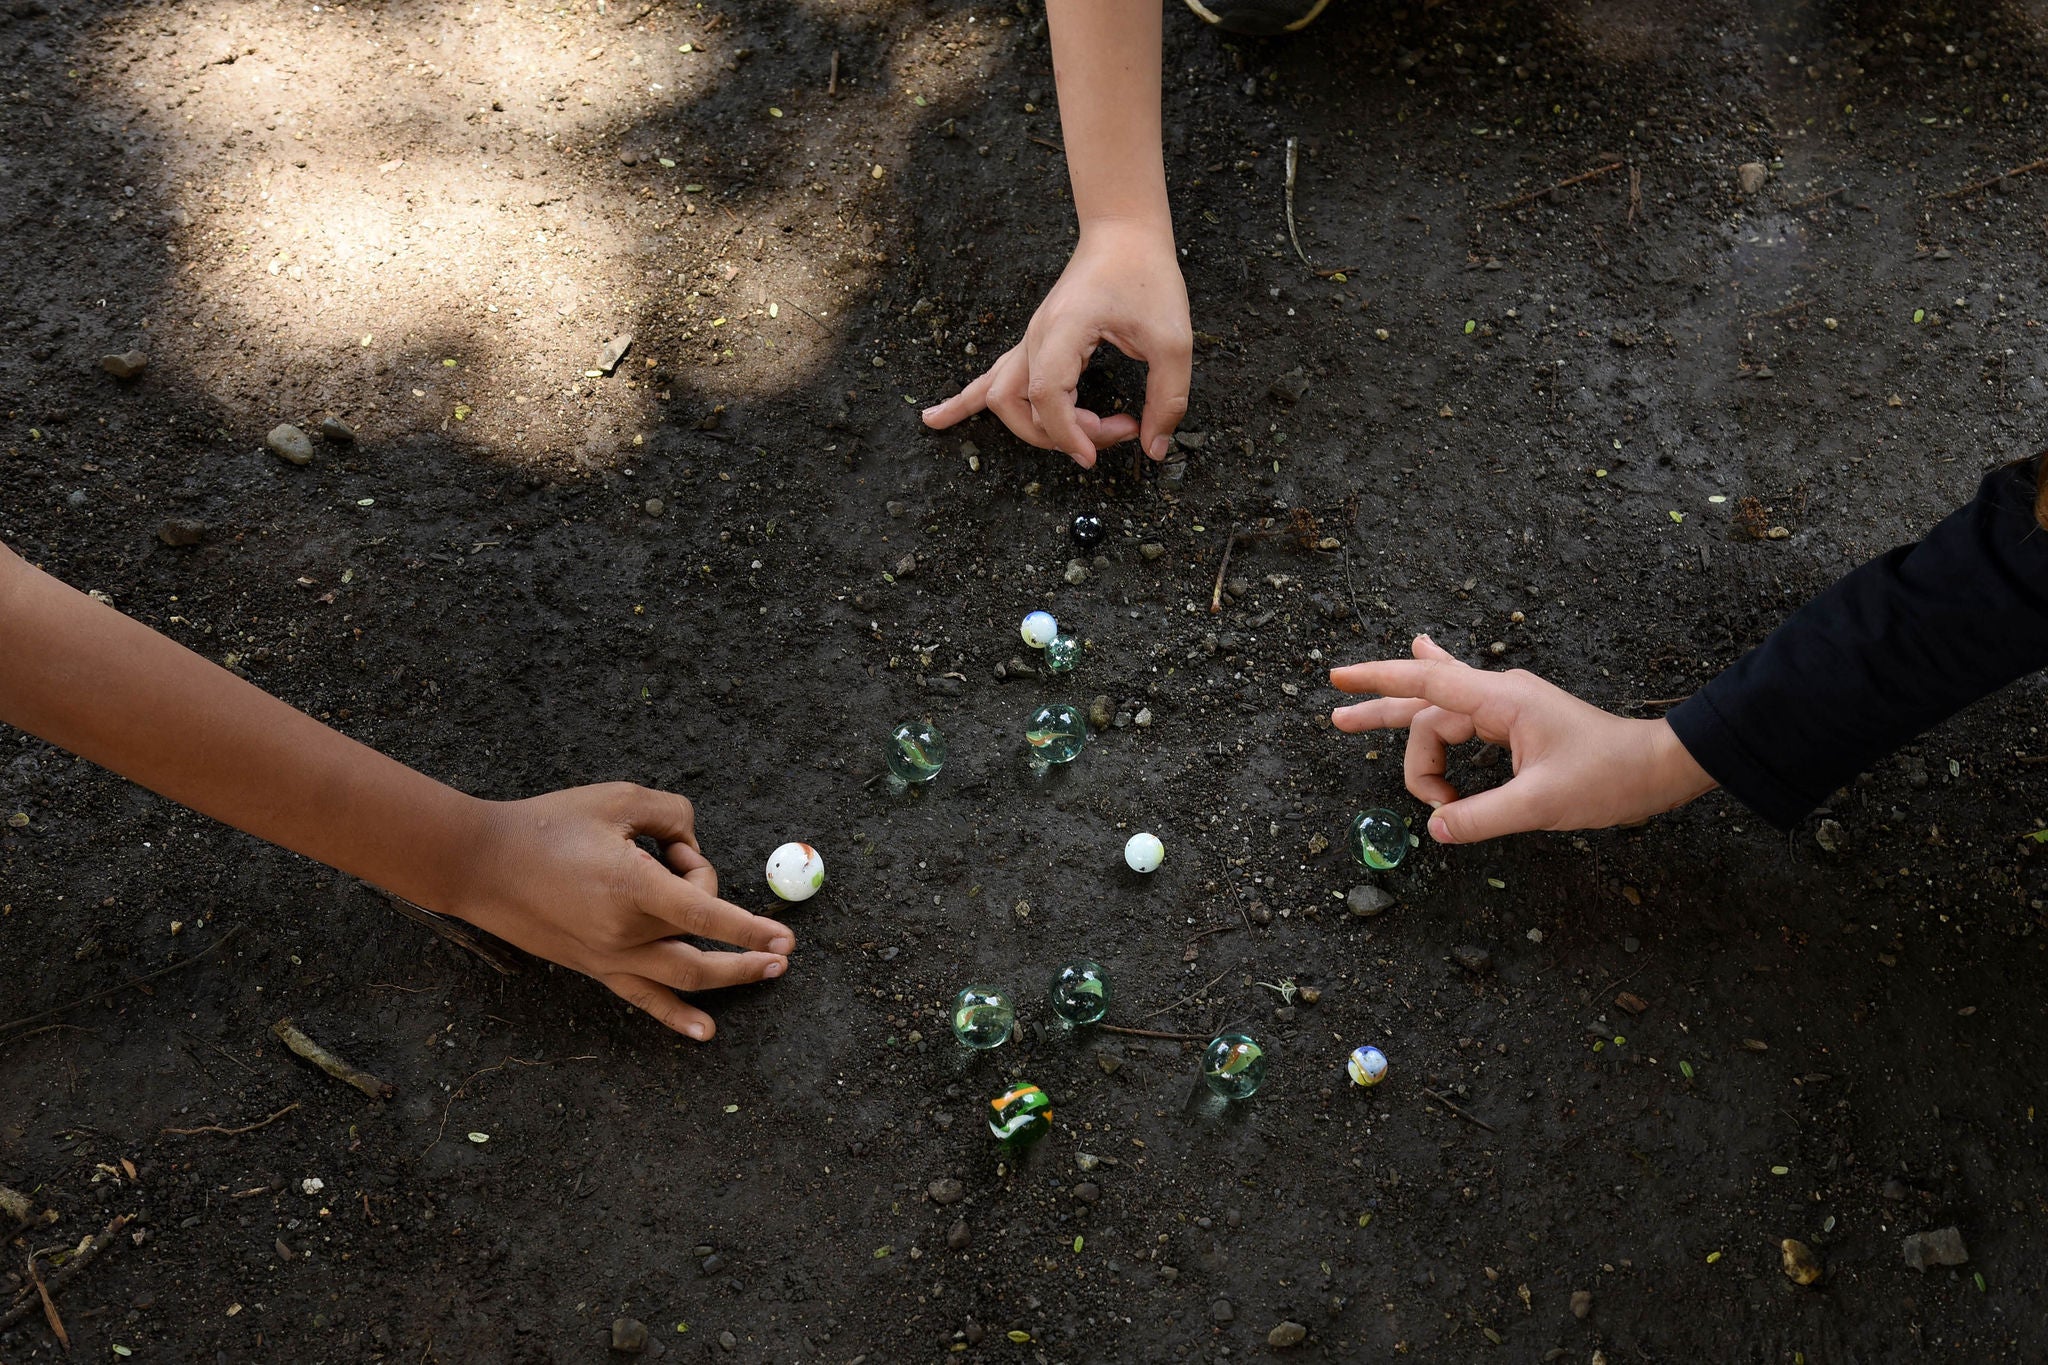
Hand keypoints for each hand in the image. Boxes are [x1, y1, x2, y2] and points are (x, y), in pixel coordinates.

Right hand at [448, 783, 794, 1039]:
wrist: (480, 863)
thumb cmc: (547, 823)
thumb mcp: (619, 799)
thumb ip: (672, 817)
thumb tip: (693, 848)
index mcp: (632, 886)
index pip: (706, 913)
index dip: (749, 928)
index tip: (784, 937)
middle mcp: (625, 930)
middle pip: (700, 944)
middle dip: (747, 952)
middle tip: (783, 951)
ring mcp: (609, 955)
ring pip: (682, 976)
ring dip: (728, 976)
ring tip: (766, 972)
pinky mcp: (594, 966)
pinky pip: (642, 998)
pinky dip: (675, 1017)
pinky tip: (704, 1033)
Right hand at [923, 218, 1190, 468]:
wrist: (1124, 232)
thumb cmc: (1148, 277)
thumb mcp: (1173, 340)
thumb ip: (1167, 397)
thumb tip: (1154, 449)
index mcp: (1063, 330)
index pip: (1045, 397)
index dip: (1068, 434)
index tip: (1096, 455)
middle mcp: (1037, 336)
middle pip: (1016, 404)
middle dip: (1063, 434)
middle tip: (1119, 428)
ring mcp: (1030, 339)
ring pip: (1000, 396)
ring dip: (1030, 429)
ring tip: (1074, 446)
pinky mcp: (1034, 342)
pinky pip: (992, 376)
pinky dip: (963, 402)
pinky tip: (934, 420)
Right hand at [1329, 636, 1716, 844]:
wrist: (1657, 767)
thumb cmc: (1609, 777)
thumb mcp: (1541, 804)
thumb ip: (1482, 816)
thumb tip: (1435, 828)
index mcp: (1501, 702)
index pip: (1426, 682)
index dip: (1378, 682)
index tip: (1338, 682)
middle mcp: (1499, 695)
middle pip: (1426, 704)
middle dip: (1380, 711)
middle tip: (1337, 718)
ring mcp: (1508, 705)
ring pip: (1442, 716)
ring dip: (1415, 742)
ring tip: (1365, 729)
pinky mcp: (1517, 721)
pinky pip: (1463, 713)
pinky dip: (1437, 707)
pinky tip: (1426, 657)